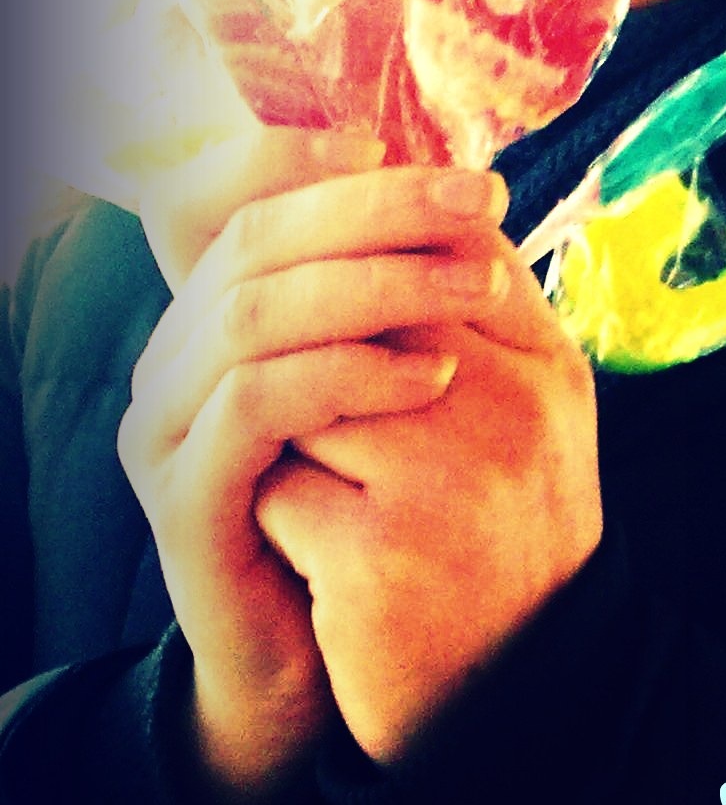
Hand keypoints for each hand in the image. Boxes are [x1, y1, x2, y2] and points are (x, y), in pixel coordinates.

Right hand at [117, 152, 511, 791]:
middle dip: (377, 207)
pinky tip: (434, 379)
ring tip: (479, 290)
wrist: (335, 662)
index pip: (220, 196)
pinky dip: (348, 374)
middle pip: (253, 238)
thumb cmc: (370, 510)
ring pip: (253, 311)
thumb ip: (393, 293)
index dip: (294, 155)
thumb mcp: (385, 383)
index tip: (395, 141)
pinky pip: (255, 404)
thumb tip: (459, 187)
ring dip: (378, 284)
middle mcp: (171, 355)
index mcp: (210, 312)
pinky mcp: (184, 497)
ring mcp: (166, 428)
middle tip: (481, 199)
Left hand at [254, 207, 602, 764]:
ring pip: (300, 395)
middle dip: (319, 356)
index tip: (340, 313)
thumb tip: (406, 196)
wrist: (520, 705)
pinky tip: (322, 562)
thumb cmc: (509, 543)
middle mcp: (509, 412)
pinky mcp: (378, 554)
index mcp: (548, 369)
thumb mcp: (533, 419)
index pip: (436, 254)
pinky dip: (282, 520)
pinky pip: (277, 489)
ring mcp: (446, 481)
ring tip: (333, 496)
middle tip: (324, 419)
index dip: (368, 271)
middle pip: (355, 314)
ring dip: (294, 442)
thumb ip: (485, 313)